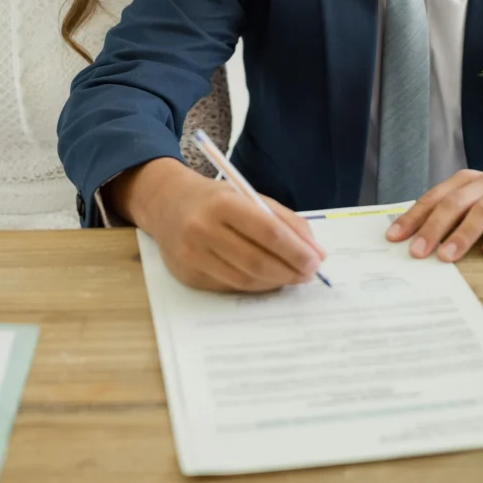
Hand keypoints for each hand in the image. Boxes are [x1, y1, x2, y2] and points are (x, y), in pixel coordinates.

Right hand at [107, 158, 325, 291]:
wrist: (166, 203)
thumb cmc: (215, 198)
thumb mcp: (248, 196)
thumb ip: (284, 221)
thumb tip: (316, 252)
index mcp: (223, 203)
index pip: (268, 232)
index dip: (296, 250)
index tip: (316, 261)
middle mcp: (203, 230)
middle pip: (257, 261)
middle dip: (289, 271)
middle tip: (308, 274)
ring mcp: (192, 256)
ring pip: (244, 280)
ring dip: (274, 282)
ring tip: (291, 276)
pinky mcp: (187, 275)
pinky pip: (229, 286)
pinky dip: (254, 285)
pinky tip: (266, 278)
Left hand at [385, 170, 482, 261]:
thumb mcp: (472, 210)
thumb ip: (449, 221)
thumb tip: (413, 243)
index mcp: (465, 181)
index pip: (433, 199)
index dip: (413, 218)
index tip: (395, 238)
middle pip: (455, 203)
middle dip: (433, 228)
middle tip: (418, 252)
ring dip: (463, 235)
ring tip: (448, 256)